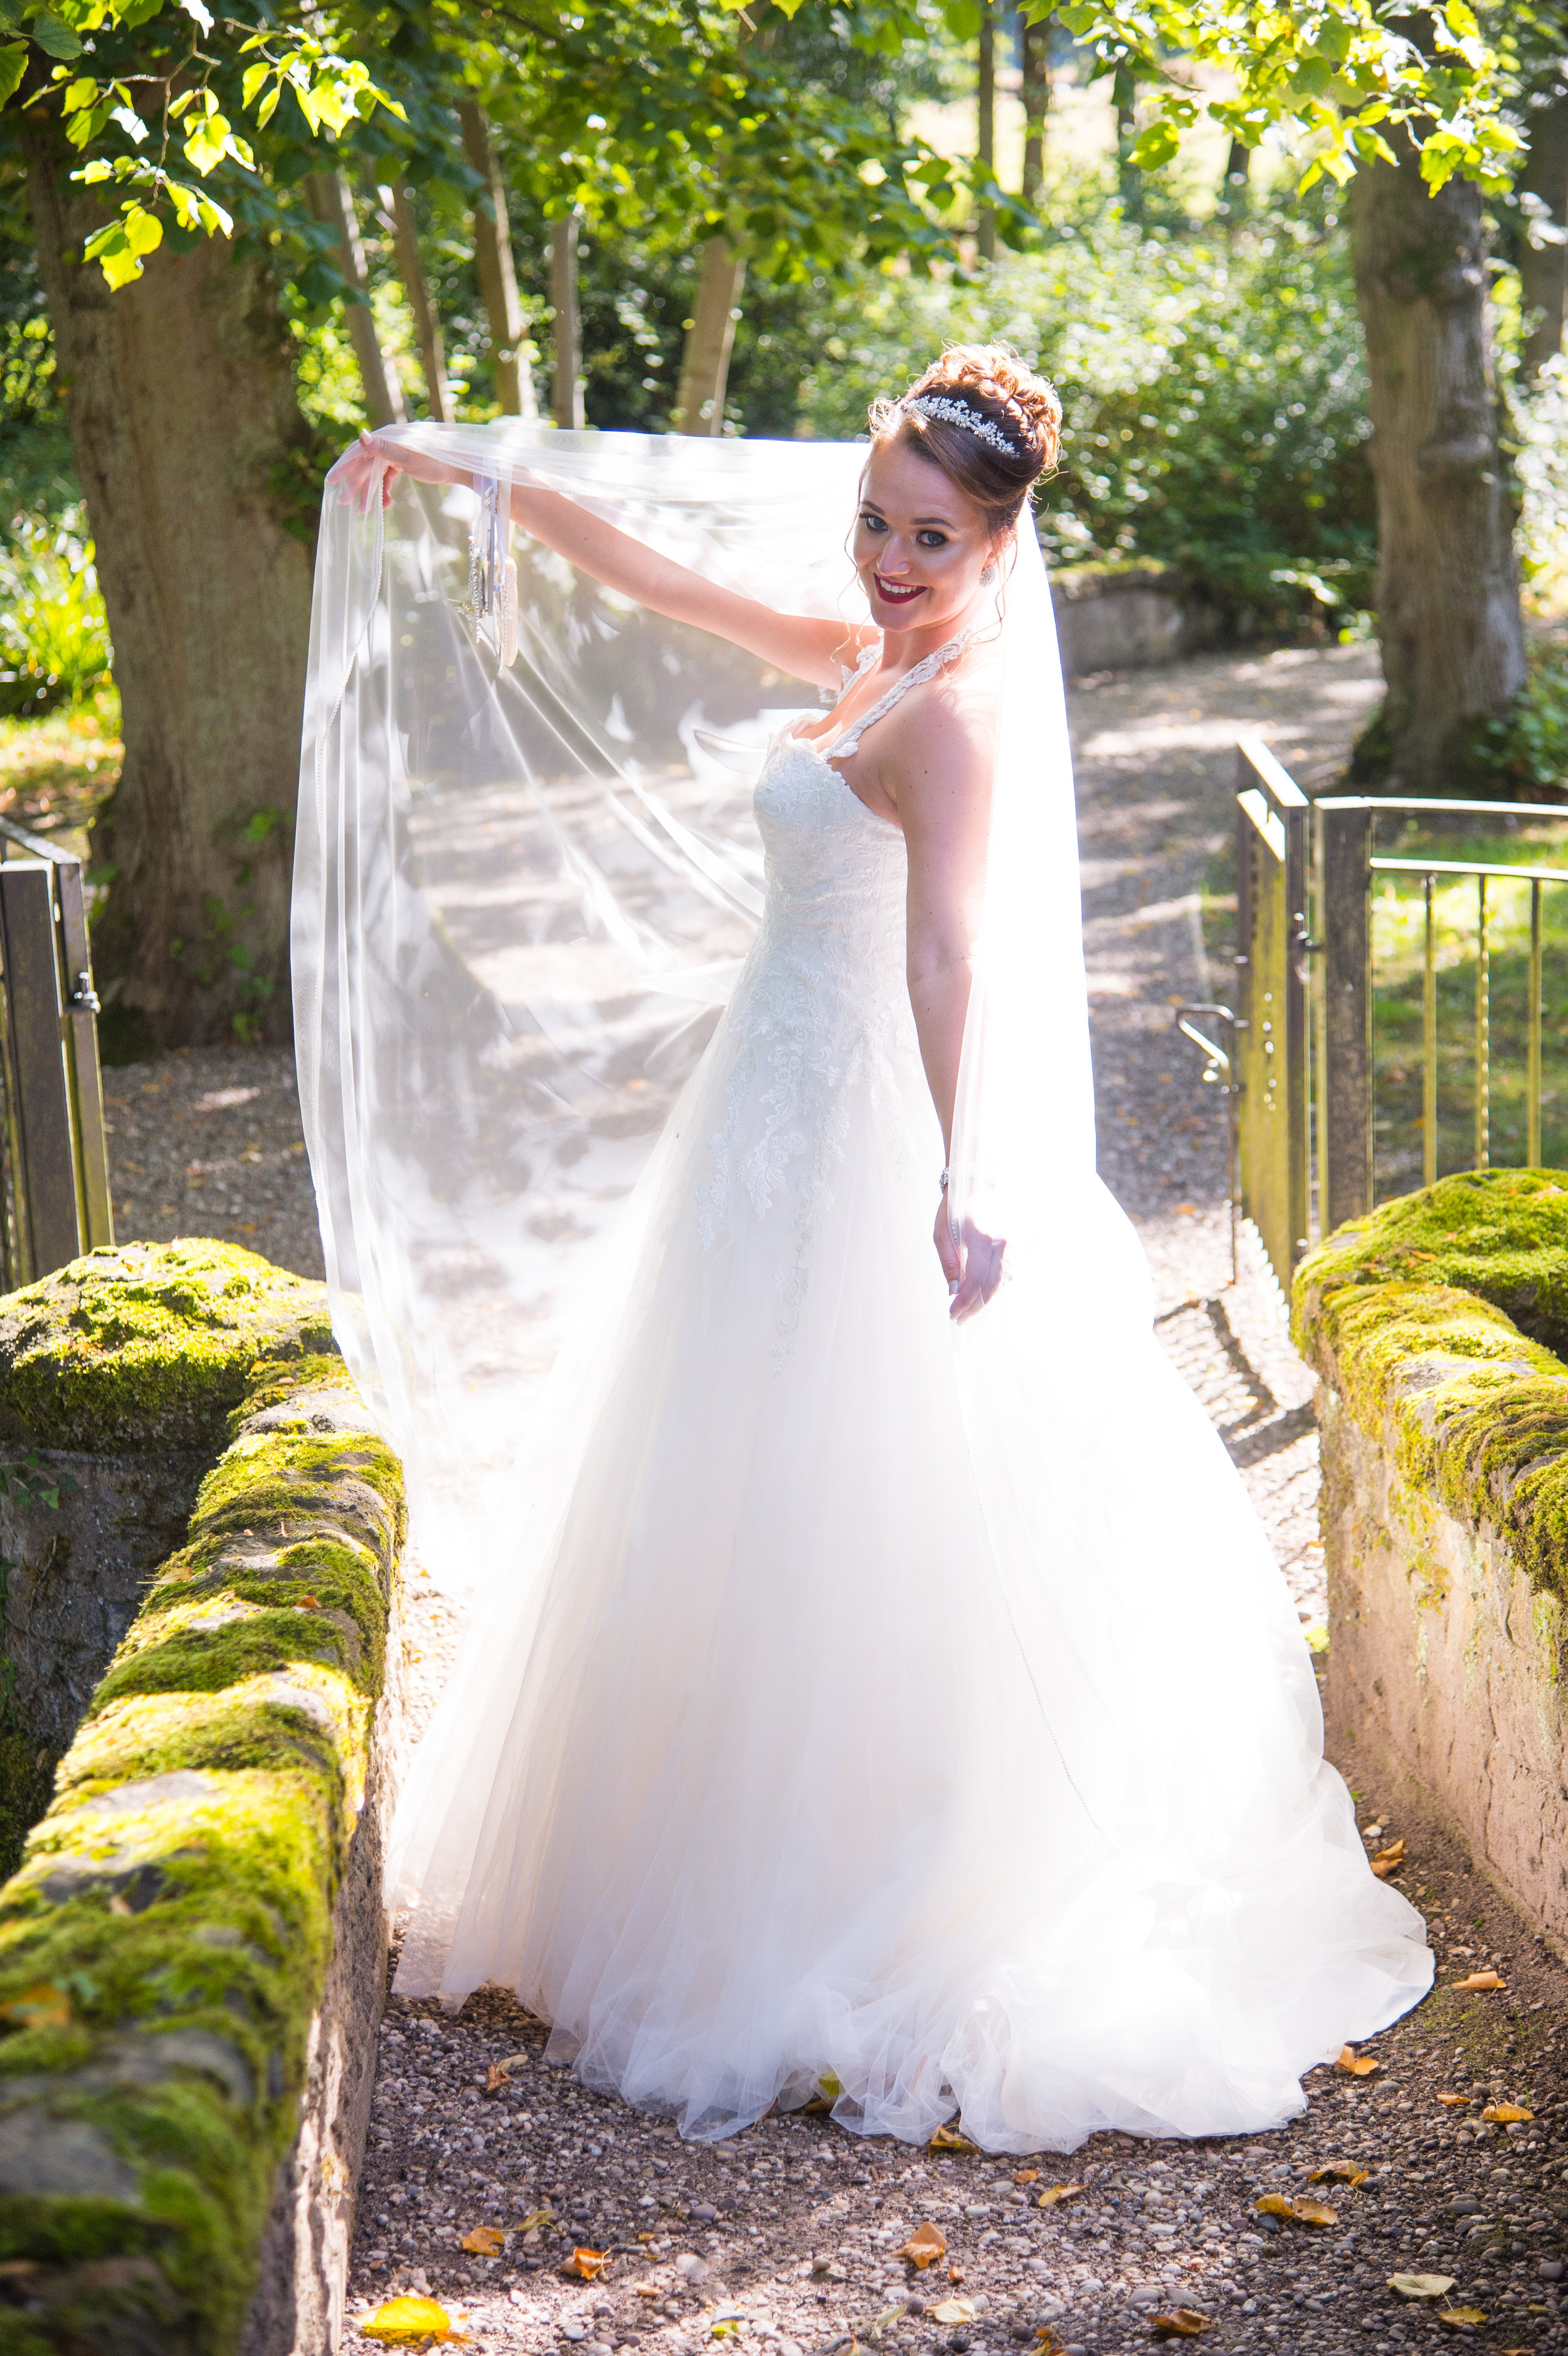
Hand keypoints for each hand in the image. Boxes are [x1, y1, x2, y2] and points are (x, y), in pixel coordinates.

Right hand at [334, 429, 466, 514]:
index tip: (331, 482)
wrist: (460, 466)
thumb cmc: (436, 460)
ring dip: (370, 491)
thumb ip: (384, 448)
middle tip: (344, 503)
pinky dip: (384, 490)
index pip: (359, 451)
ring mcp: (395, 453)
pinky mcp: (403, 463)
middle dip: (355, 485)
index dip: (344, 466)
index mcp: (387, 438)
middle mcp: (389, 443)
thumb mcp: (409, 456)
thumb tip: (361, 435)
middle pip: (365, 464)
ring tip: (364, 511)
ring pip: (375, 473)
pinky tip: (386, 504)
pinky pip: (387, 477)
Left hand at [933, 1190, 1005, 1321]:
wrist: (977, 1184)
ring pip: (1003, 1283)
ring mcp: (1013, 1243)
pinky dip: (996, 1289)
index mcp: (981, 1237)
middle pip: (992, 1286)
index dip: (964, 1301)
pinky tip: (982, 1295)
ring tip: (970, 1311)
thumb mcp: (942, 1233)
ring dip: (987, 1301)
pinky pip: (1009, 1274)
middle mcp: (1002, 1242)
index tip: (953, 1313)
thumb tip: (954, 1292)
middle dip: (976, 1307)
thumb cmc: (955, 1208)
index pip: (974, 1280)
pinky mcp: (1018, 1245)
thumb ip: (949, 1263)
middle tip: (961, 1318)